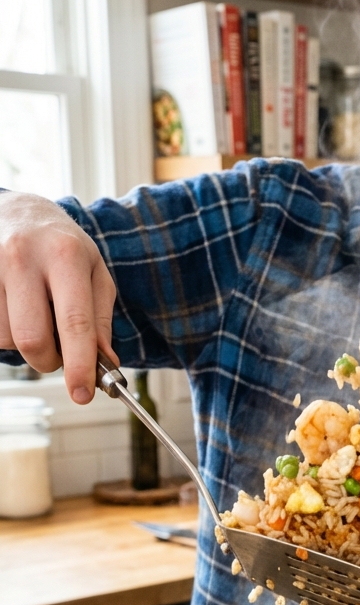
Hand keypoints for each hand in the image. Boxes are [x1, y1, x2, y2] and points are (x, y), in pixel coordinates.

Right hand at [0, 191, 116, 402]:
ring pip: (6, 338)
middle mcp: (23, 257)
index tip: (83, 394)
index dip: (78, 365)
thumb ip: (100, 319)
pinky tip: (15, 309)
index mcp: (64, 256)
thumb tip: (105, 363)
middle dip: (48, 361)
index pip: (74, 323)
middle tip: (58, 354)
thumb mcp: (94, 272)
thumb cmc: (62, 246)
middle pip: (31, 338)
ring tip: (35, 314)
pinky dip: (6, 331)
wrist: (17, 210)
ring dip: (25, 343)